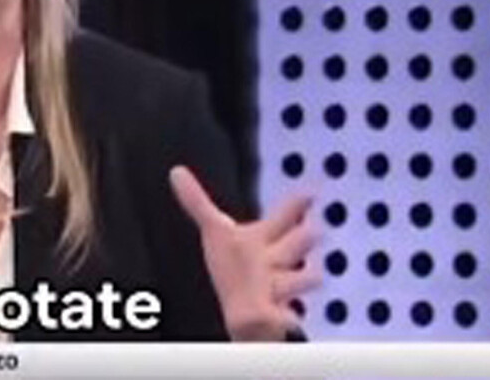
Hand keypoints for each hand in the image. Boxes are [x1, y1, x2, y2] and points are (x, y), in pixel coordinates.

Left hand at [169, 165, 319, 340]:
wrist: (249, 308)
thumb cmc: (237, 265)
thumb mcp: (216, 231)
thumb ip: (197, 202)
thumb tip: (176, 171)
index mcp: (262, 239)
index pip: (284, 216)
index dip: (297, 203)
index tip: (309, 192)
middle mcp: (274, 260)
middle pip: (294, 245)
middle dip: (301, 239)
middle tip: (313, 231)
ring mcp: (278, 288)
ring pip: (296, 280)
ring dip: (300, 279)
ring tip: (312, 275)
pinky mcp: (274, 315)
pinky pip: (280, 317)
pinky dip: (284, 318)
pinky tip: (287, 317)